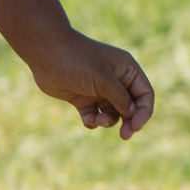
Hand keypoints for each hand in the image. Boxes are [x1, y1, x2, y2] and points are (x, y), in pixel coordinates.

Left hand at [27, 28, 153, 139]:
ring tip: (96, 121)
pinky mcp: (83, 99)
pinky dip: (93, 121)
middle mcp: (115, 80)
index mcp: (126, 69)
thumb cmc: (76, 61)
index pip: (144, 94)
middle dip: (129, 122)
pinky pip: (95, 116)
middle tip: (125, 135)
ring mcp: (99, 90)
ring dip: (107, 122)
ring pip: (112, 114)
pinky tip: (87, 120)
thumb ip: (120, 98)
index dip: (144, 112)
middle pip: (131, 107)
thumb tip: (132, 114)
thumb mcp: (103, 80)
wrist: (45, 54)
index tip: (135, 126)